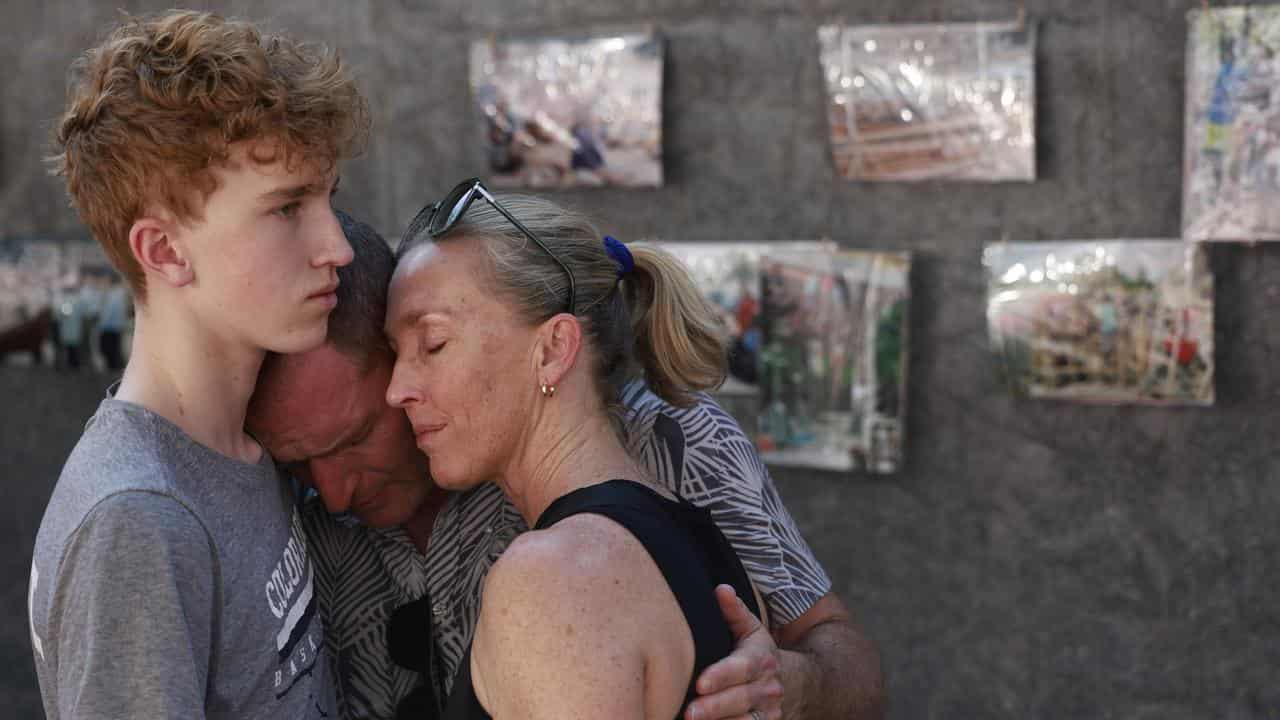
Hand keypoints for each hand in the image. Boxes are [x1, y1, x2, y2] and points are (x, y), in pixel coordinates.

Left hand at [686, 585, 782, 719]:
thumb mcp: (751, 629)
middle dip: (714, 707)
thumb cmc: (758, 652)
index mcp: (761, 659)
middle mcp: (767, 688)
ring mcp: (768, 712)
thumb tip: (721, 590)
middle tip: (689, 712)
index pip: (742, 668)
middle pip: (740, 699)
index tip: (700, 683)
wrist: (795, 682)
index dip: (722, 676)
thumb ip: (734, 611)